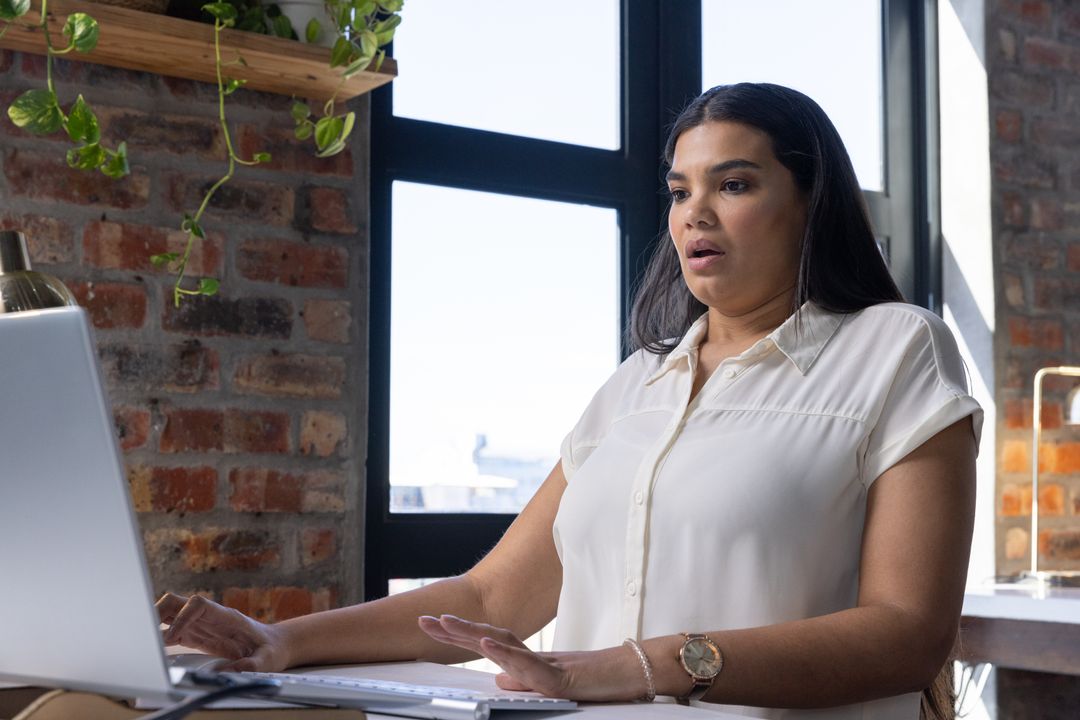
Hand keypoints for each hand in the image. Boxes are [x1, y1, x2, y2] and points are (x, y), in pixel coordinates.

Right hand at [156, 592, 290, 672]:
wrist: (272, 645)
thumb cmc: (270, 648)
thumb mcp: (268, 658)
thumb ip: (254, 663)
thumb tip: (237, 669)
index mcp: (225, 616)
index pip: (197, 605)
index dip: (181, 617)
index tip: (172, 636)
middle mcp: (209, 617)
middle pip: (176, 603)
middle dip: (157, 613)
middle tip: (144, 635)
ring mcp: (200, 625)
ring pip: (169, 614)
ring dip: (153, 624)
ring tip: (141, 642)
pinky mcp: (195, 636)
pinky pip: (171, 631)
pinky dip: (158, 638)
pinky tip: (150, 649)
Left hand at [417, 615, 646, 701]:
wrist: (630, 673)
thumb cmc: (593, 677)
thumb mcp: (548, 682)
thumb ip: (522, 678)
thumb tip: (497, 678)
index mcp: (525, 657)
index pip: (485, 642)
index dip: (457, 634)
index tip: (430, 625)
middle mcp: (530, 654)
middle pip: (486, 636)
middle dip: (452, 629)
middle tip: (422, 619)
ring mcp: (542, 663)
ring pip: (502, 645)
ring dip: (472, 633)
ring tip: (444, 624)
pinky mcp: (557, 676)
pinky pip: (528, 665)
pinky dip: (506, 653)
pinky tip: (487, 644)